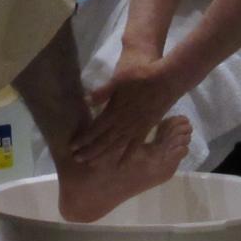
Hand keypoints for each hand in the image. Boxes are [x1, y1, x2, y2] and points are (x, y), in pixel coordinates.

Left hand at [71, 47, 178, 162]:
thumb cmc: (142, 75)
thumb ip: (103, 92)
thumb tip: (85, 100)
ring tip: (92, 163)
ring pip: (116, 145)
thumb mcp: (119, 79)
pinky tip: (121, 164)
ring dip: (103, 155)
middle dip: (90, 150)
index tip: (73, 146)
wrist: (167, 80)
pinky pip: (135, 146)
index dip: (84, 138)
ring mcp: (136, 127)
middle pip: (104, 140)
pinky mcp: (147, 128)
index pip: (96, 128)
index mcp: (115, 110)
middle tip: (78, 159)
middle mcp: (124, 123)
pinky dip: (127, 156)